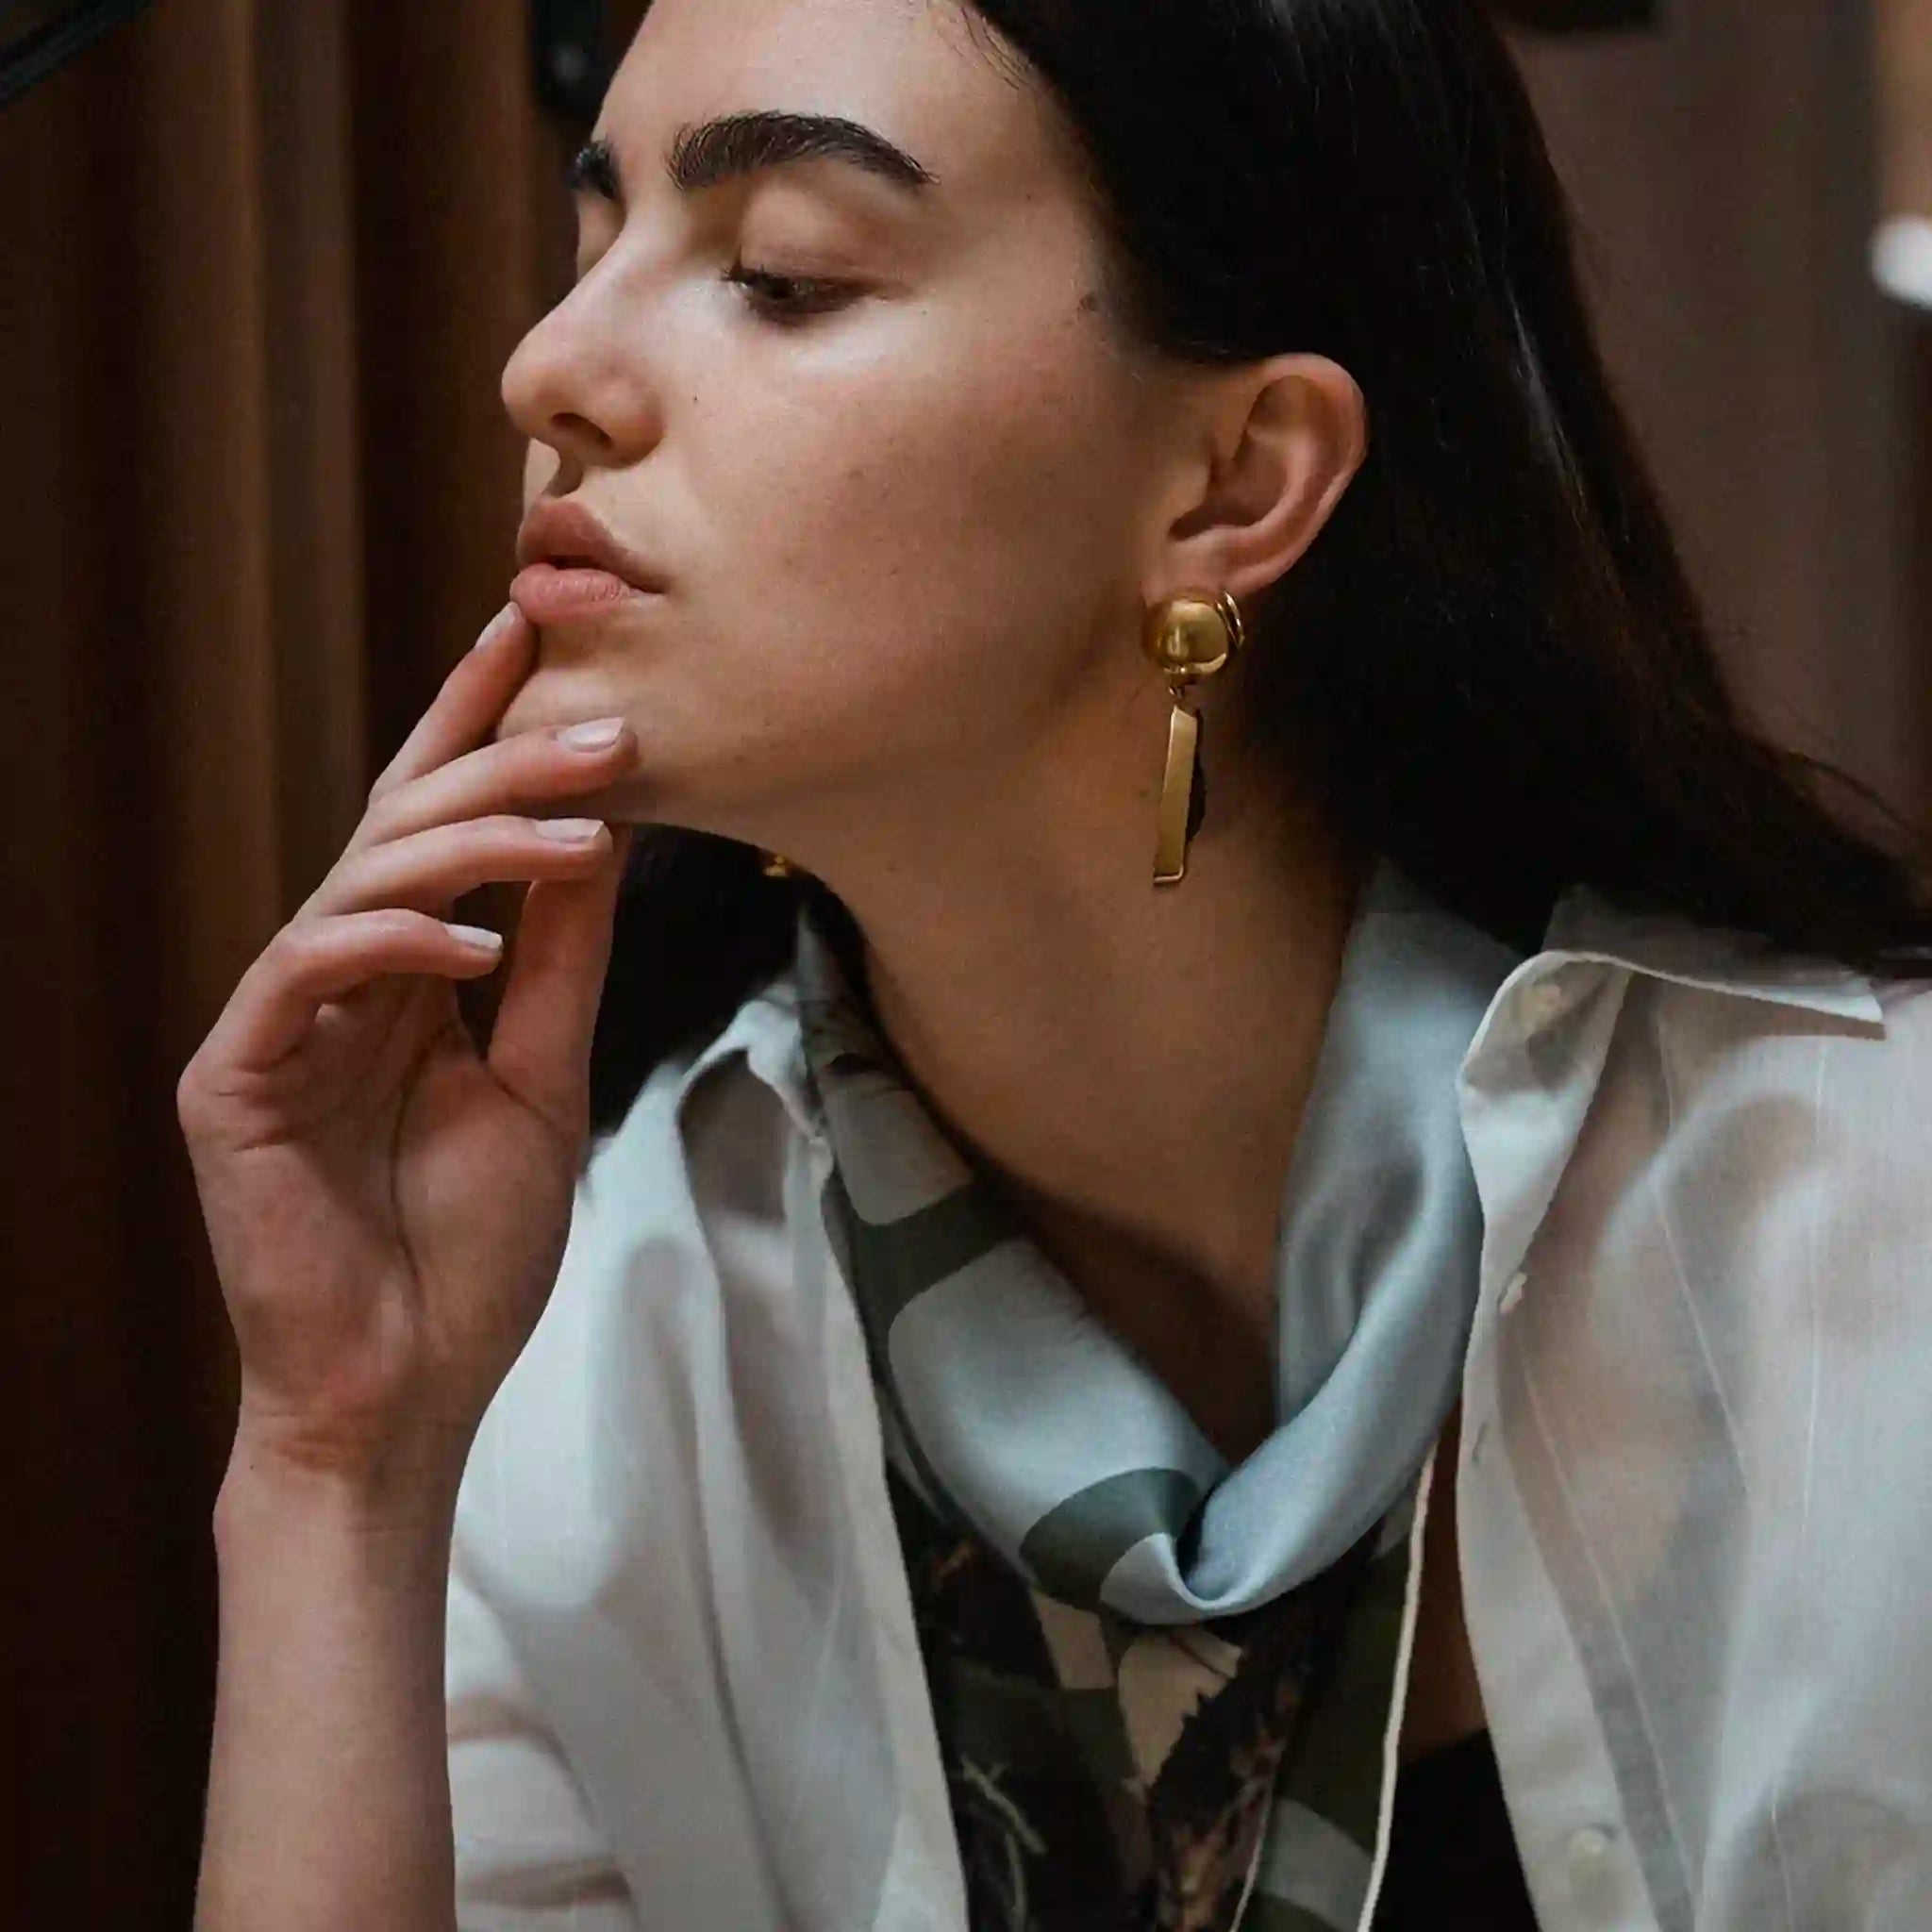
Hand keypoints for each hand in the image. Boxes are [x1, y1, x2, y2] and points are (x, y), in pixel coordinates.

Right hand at [178, 605, 636, 1498]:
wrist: (402, 1392)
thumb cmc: (466, 1253)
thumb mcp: (539, 1082)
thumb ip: (557, 964)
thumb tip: (603, 841)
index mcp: (403, 977)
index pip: (439, 826)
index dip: (478, 725)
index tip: (537, 630)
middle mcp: (336, 980)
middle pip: (405, 828)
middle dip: (502, 763)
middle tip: (607, 722)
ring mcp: (279, 1022)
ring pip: (361, 880)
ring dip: (475, 841)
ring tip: (582, 826)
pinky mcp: (232, 1076)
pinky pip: (308, 971)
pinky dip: (397, 946)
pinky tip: (477, 949)